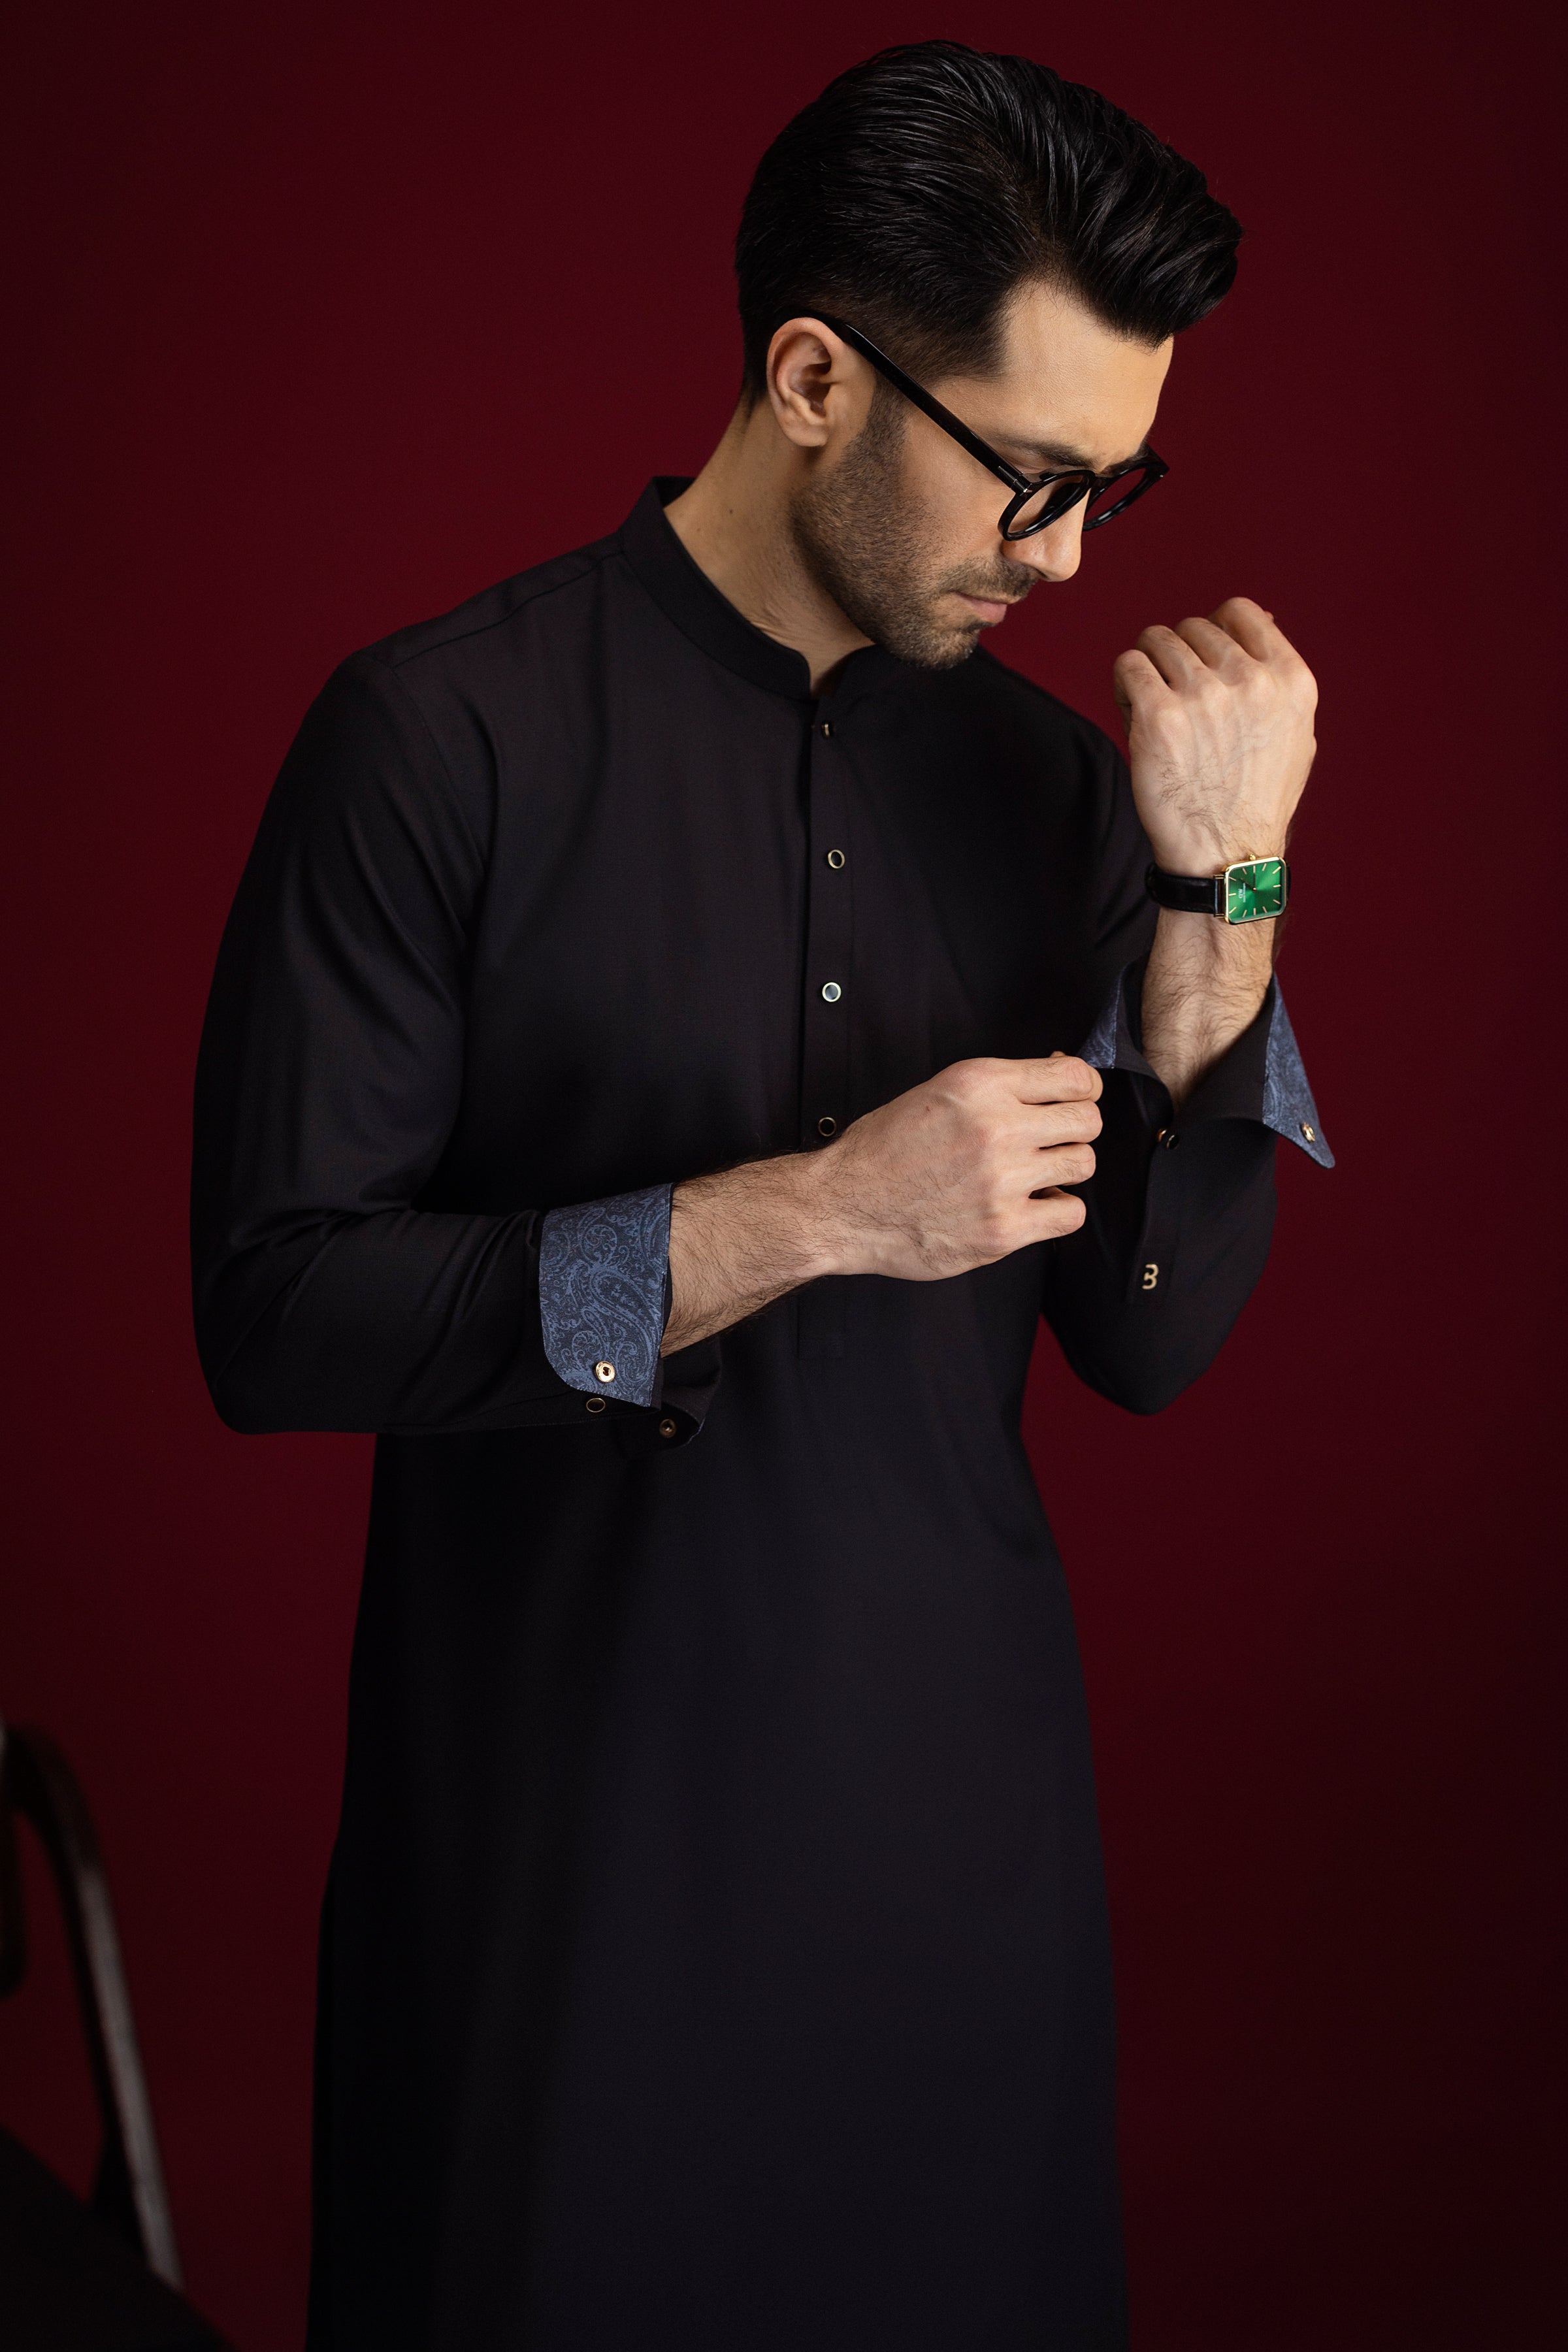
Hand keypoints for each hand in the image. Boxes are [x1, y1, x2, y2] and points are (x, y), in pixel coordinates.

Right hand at [662, 1056, 1102, 1352]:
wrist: (842, 1206)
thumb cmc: (883, 1150)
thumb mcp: (937, 1092)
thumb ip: (998, 1087)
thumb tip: (1060, 1079)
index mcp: (979, 1083)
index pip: (1074, 1076)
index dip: (1081, 1089)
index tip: (1073, 1100)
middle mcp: (996, 1127)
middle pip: (1088, 1121)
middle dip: (1075, 1128)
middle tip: (1051, 1140)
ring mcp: (1002, 1181)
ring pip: (1083, 1164)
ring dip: (1064, 1169)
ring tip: (1033, 1174)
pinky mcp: (1003, 1230)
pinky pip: (1070, 1214)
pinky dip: (1056, 1210)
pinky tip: (1028, 1206)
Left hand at [1112, 597, 1316, 873]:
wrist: (1226, 855)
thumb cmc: (1255, 798)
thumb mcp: (1295, 732)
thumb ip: (1276, 673)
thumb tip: (1257, 616)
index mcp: (1290, 679)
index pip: (1240, 612)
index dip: (1213, 630)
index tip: (1201, 661)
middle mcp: (1251, 681)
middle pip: (1192, 627)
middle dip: (1178, 657)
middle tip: (1177, 700)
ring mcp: (1204, 696)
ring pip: (1156, 640)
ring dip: (1149, 670)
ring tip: (1158, 712)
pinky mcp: (1160, 716)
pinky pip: (1128, 665)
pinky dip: (1125, 684)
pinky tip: (1136, 714)